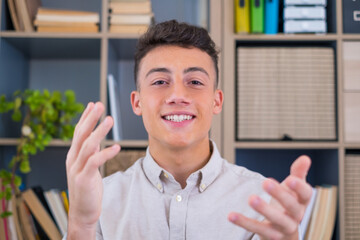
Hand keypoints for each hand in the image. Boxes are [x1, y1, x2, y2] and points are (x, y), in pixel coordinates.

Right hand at [66, 102, 119, 237]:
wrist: (83, 211)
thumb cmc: (87, 188)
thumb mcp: (88, 166)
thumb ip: (91, 152)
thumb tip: (97, 138)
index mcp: (74, 155)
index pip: (78, 132)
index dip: (85, 118)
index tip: (92, 104)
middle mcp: (73, 159)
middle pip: (81, 134)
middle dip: (90, 118)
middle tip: (99, 105)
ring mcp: (77, 169)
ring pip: (88, 146)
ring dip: (99, 131)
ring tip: (109, 119)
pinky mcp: (84, 179)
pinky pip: (95, 162)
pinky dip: (105, 153)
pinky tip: (116, 147)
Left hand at [228, 155, 311, 239]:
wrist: (284, 232)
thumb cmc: (288, 203)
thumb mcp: (293, 188)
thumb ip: (298, 173)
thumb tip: (305, 158)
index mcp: (301, 202)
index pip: (306, 194)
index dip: (300, 187)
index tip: (290, 179)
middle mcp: (295, 216)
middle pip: (292, 207)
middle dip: (279, 194)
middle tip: (266, 182)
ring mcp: (283, 227)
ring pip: (277, 220)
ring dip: (264, 210)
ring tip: (251, 199)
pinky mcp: (269, 235)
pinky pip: (257, 229)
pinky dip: (244, 222)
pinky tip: (231, 215)